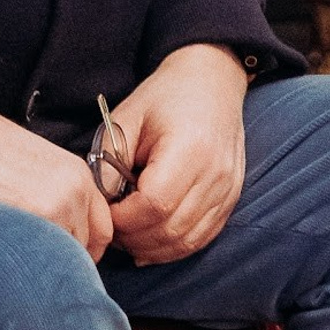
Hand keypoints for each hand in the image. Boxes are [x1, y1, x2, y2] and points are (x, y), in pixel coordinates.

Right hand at [0, 90, 115, 259]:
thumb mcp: (42, 168)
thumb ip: (62, 197)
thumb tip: (65, 235)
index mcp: (81, 176)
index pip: (104, 229)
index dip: (89, 250)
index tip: (73, 259)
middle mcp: (77, 191)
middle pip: (87, 246)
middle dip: (69, 261)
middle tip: (44, 265)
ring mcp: (58, 205)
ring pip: (65, 256)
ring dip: (46, 263)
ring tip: (22, 256)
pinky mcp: (35, 218)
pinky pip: (41, 256)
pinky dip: (27, 261)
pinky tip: (9, 250)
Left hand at [107, 45, 248, 265]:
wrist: (212, 81)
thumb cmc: (165, 96)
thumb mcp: (127, 118)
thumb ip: (109, 161)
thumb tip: (98, 204)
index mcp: (190, 148)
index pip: (155, 204)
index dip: (124, 219)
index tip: (105, 211)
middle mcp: (216, 173)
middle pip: (171, 229)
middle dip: (134, 238)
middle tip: (111, 227)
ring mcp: (228, 188)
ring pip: (187, 241)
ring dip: (152, 248)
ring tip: (128, 235)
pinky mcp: (231, 198)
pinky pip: (202, 237)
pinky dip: (174, 247)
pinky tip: (151, 242)